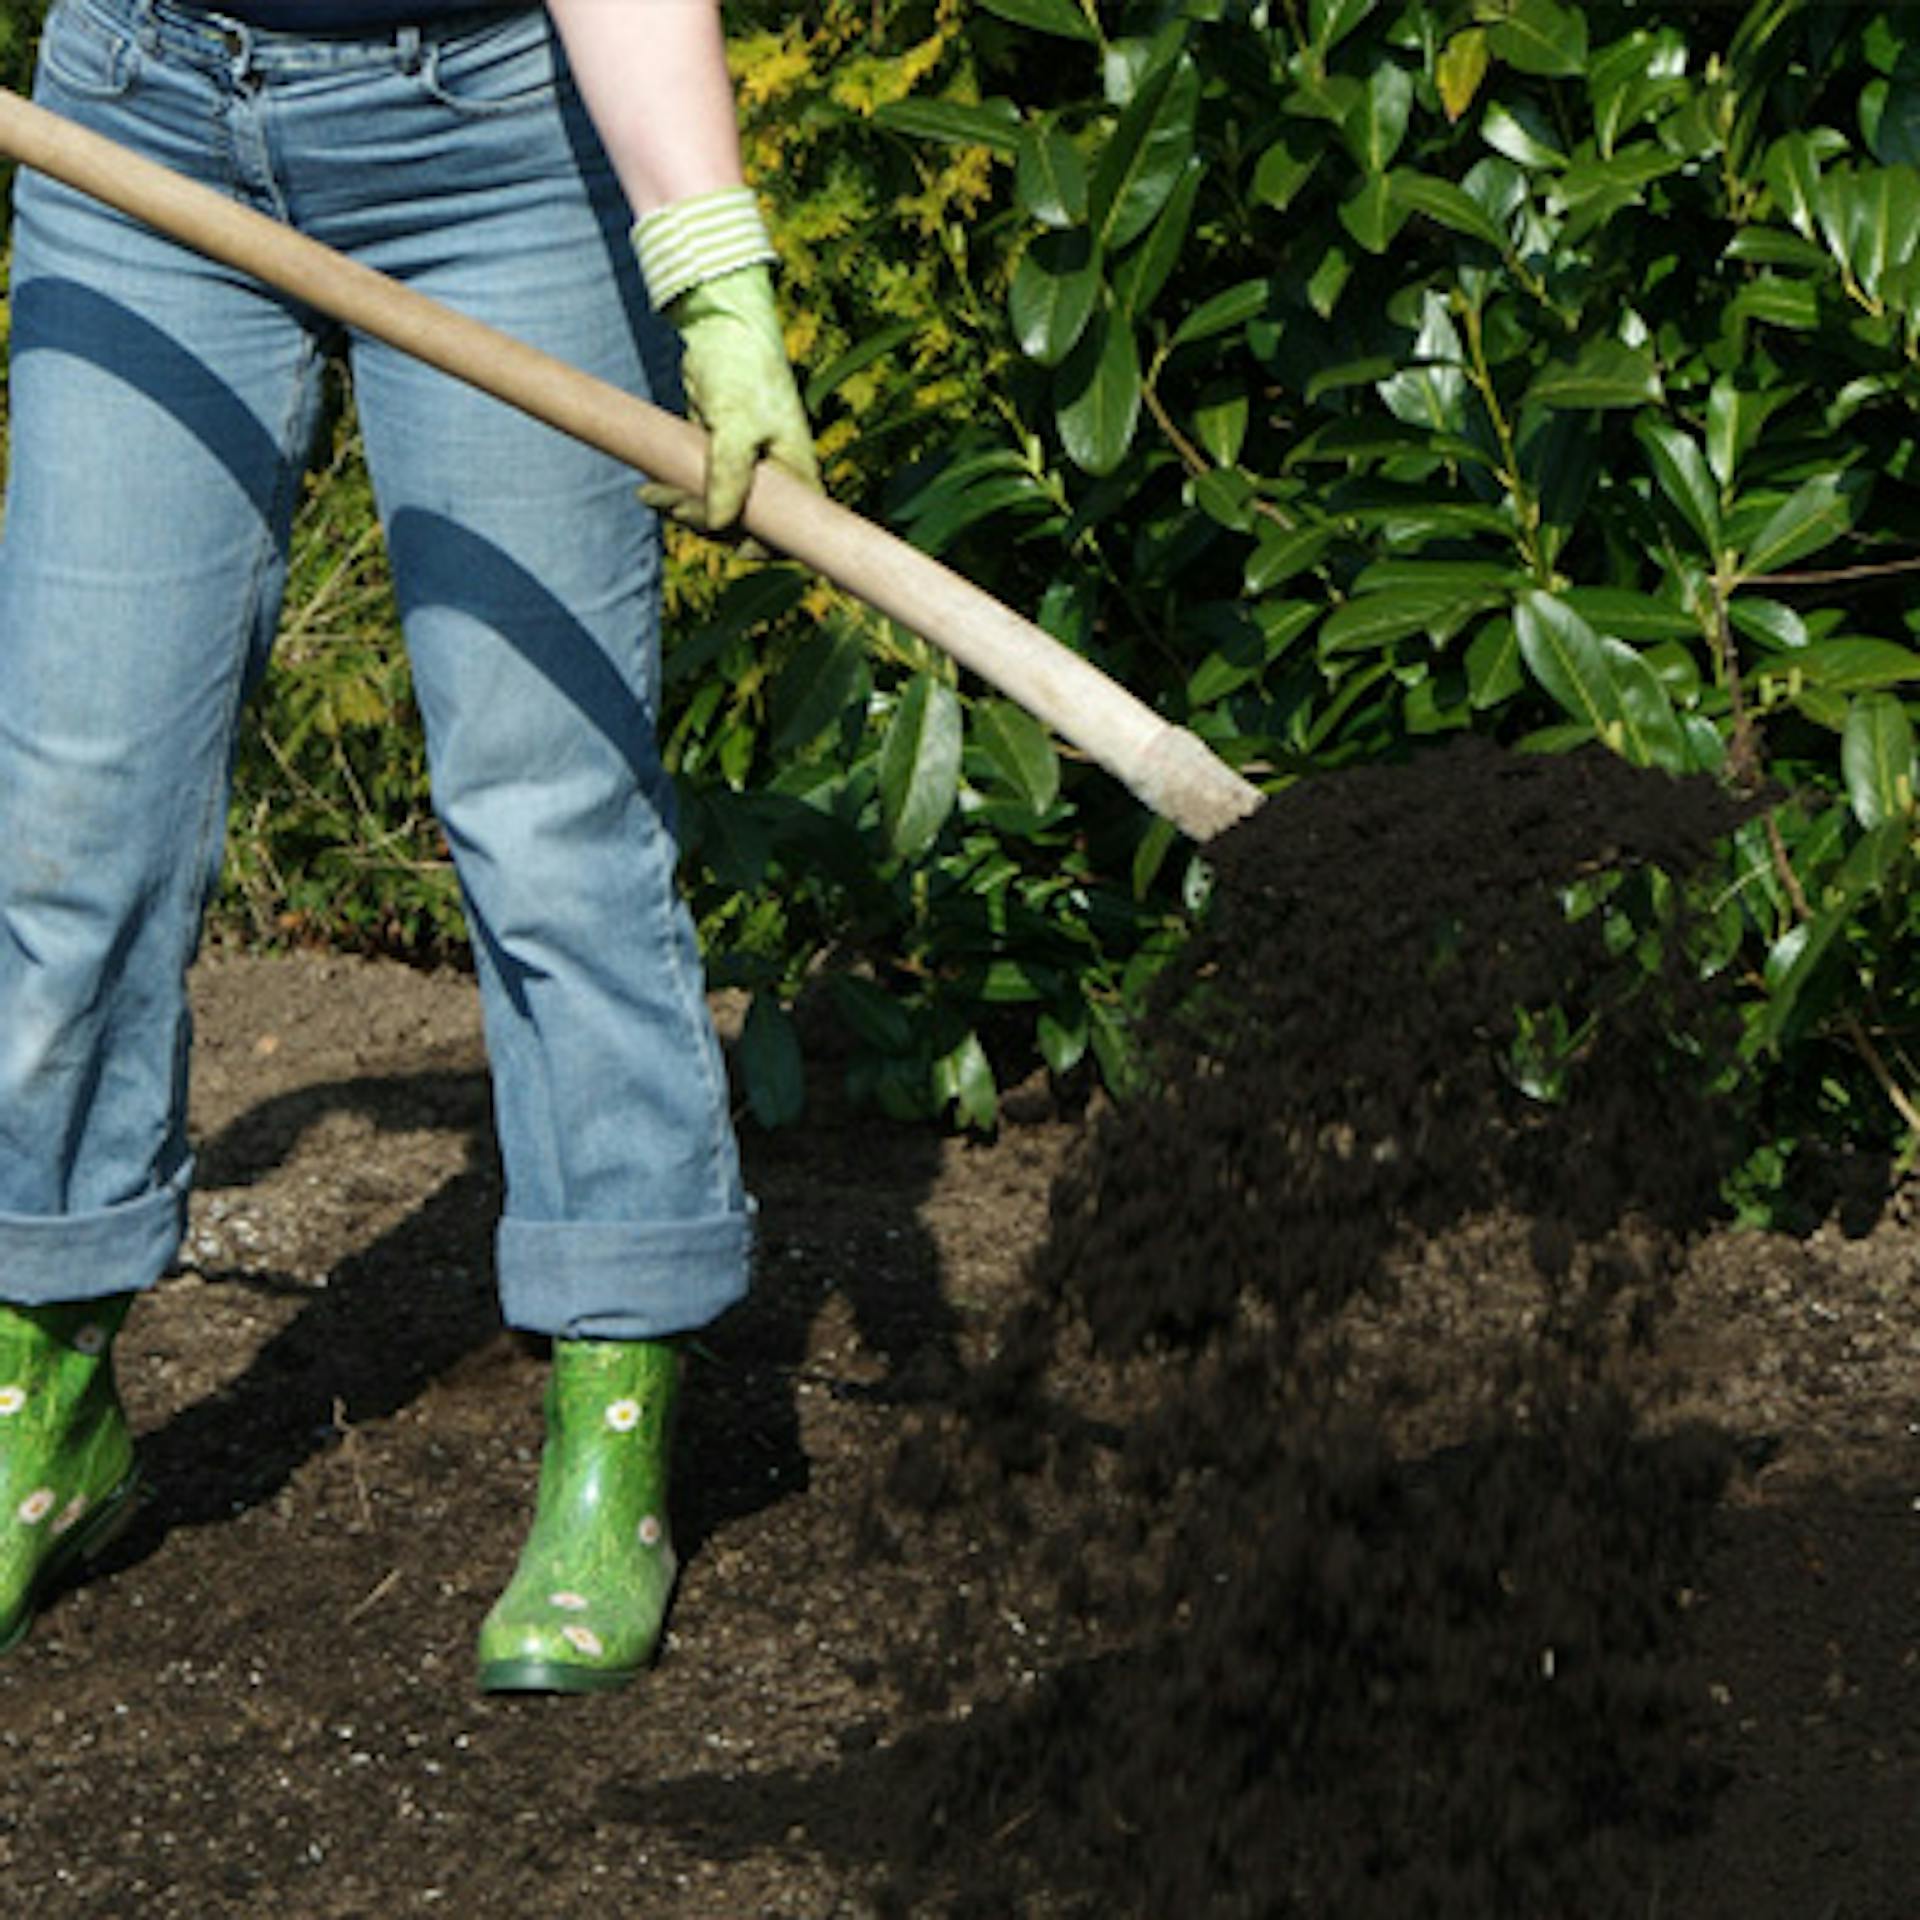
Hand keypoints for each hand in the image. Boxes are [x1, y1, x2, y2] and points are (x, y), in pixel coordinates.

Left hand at [641, 264, 819, 534]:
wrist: (721, 331)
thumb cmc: (742, 371)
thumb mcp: (736, 423)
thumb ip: (728, 476)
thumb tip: (717, 525)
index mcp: (796, 475)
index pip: (788, 532)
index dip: (763, 546)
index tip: (730, 543)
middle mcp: (775, 479)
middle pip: (743, 526)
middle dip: (705, 521)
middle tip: (670, 502)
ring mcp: (746, 472)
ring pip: (715, 511)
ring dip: (682, 508)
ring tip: (649, 493)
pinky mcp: (719, 461)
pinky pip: (699, 490)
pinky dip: (675, 492)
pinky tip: (650, 487)